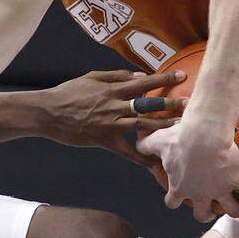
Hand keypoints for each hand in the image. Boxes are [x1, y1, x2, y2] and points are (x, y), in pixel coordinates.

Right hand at [38, 69, 184, 165]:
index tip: (182, 75)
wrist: (48, 112)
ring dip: (162, 126)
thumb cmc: (68, 92)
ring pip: (142, 125)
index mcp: (112, 89)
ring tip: (180, 128)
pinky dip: (141, 158)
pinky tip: (154, 162)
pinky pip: (126, 151)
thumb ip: (115, 75)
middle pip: (148, 104)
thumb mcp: (91, 77)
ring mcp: (110, 123)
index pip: (144, 82)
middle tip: (190, 104)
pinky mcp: (104, 140)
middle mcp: (115, 105)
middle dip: (170, 104)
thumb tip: (137, 76)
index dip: (164, 78)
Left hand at [137, 120, 238, 220]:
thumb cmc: (178, 139)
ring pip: (231, 210)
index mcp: (180, 187)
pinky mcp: (236, 179)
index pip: (171, 202)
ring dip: (237, 212)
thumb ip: (145, 146)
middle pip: (202, 214)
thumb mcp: (156, 141)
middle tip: (209, 209)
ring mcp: (220, 189)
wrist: (202, 136)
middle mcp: (200, 193)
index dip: (173, 199)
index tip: (176, 195)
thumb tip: (136, 142)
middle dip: (204, 213)